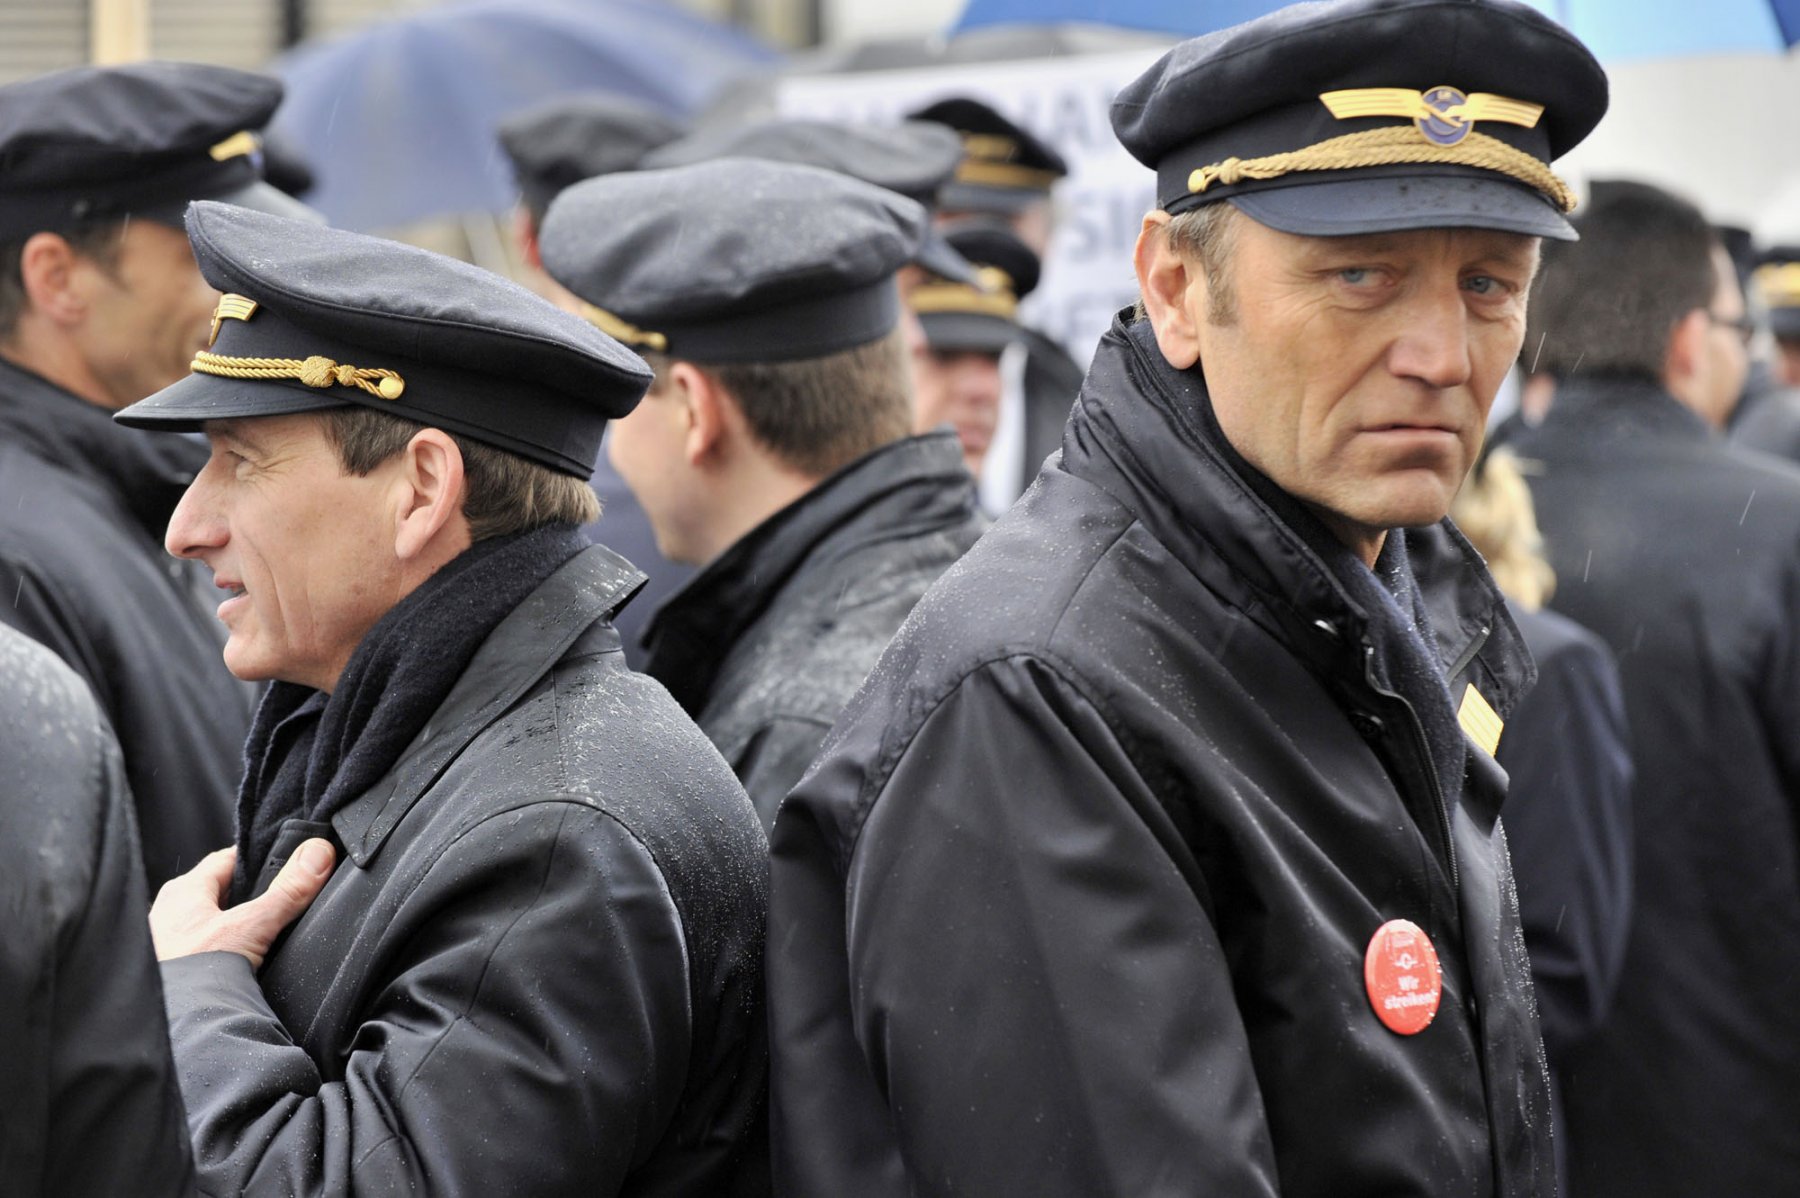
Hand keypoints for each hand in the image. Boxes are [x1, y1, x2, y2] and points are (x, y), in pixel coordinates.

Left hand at [151, 840, 336, 968]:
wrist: (176, 1027)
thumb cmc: (194, 973)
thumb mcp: (252, 925)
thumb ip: (288, 891)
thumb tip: (318, 853)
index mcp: (182, 891)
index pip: (227, 861)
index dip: (259, 860)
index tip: (287, 861)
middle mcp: (169, 914)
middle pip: (222, 892)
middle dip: (252, 896)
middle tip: (284, 899)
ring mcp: (169, 945)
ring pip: (216, 923)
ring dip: (240, 927)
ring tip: (269, 934)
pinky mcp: (175, 972)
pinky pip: (210, 951)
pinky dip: (229, 953)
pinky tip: (246, 963)